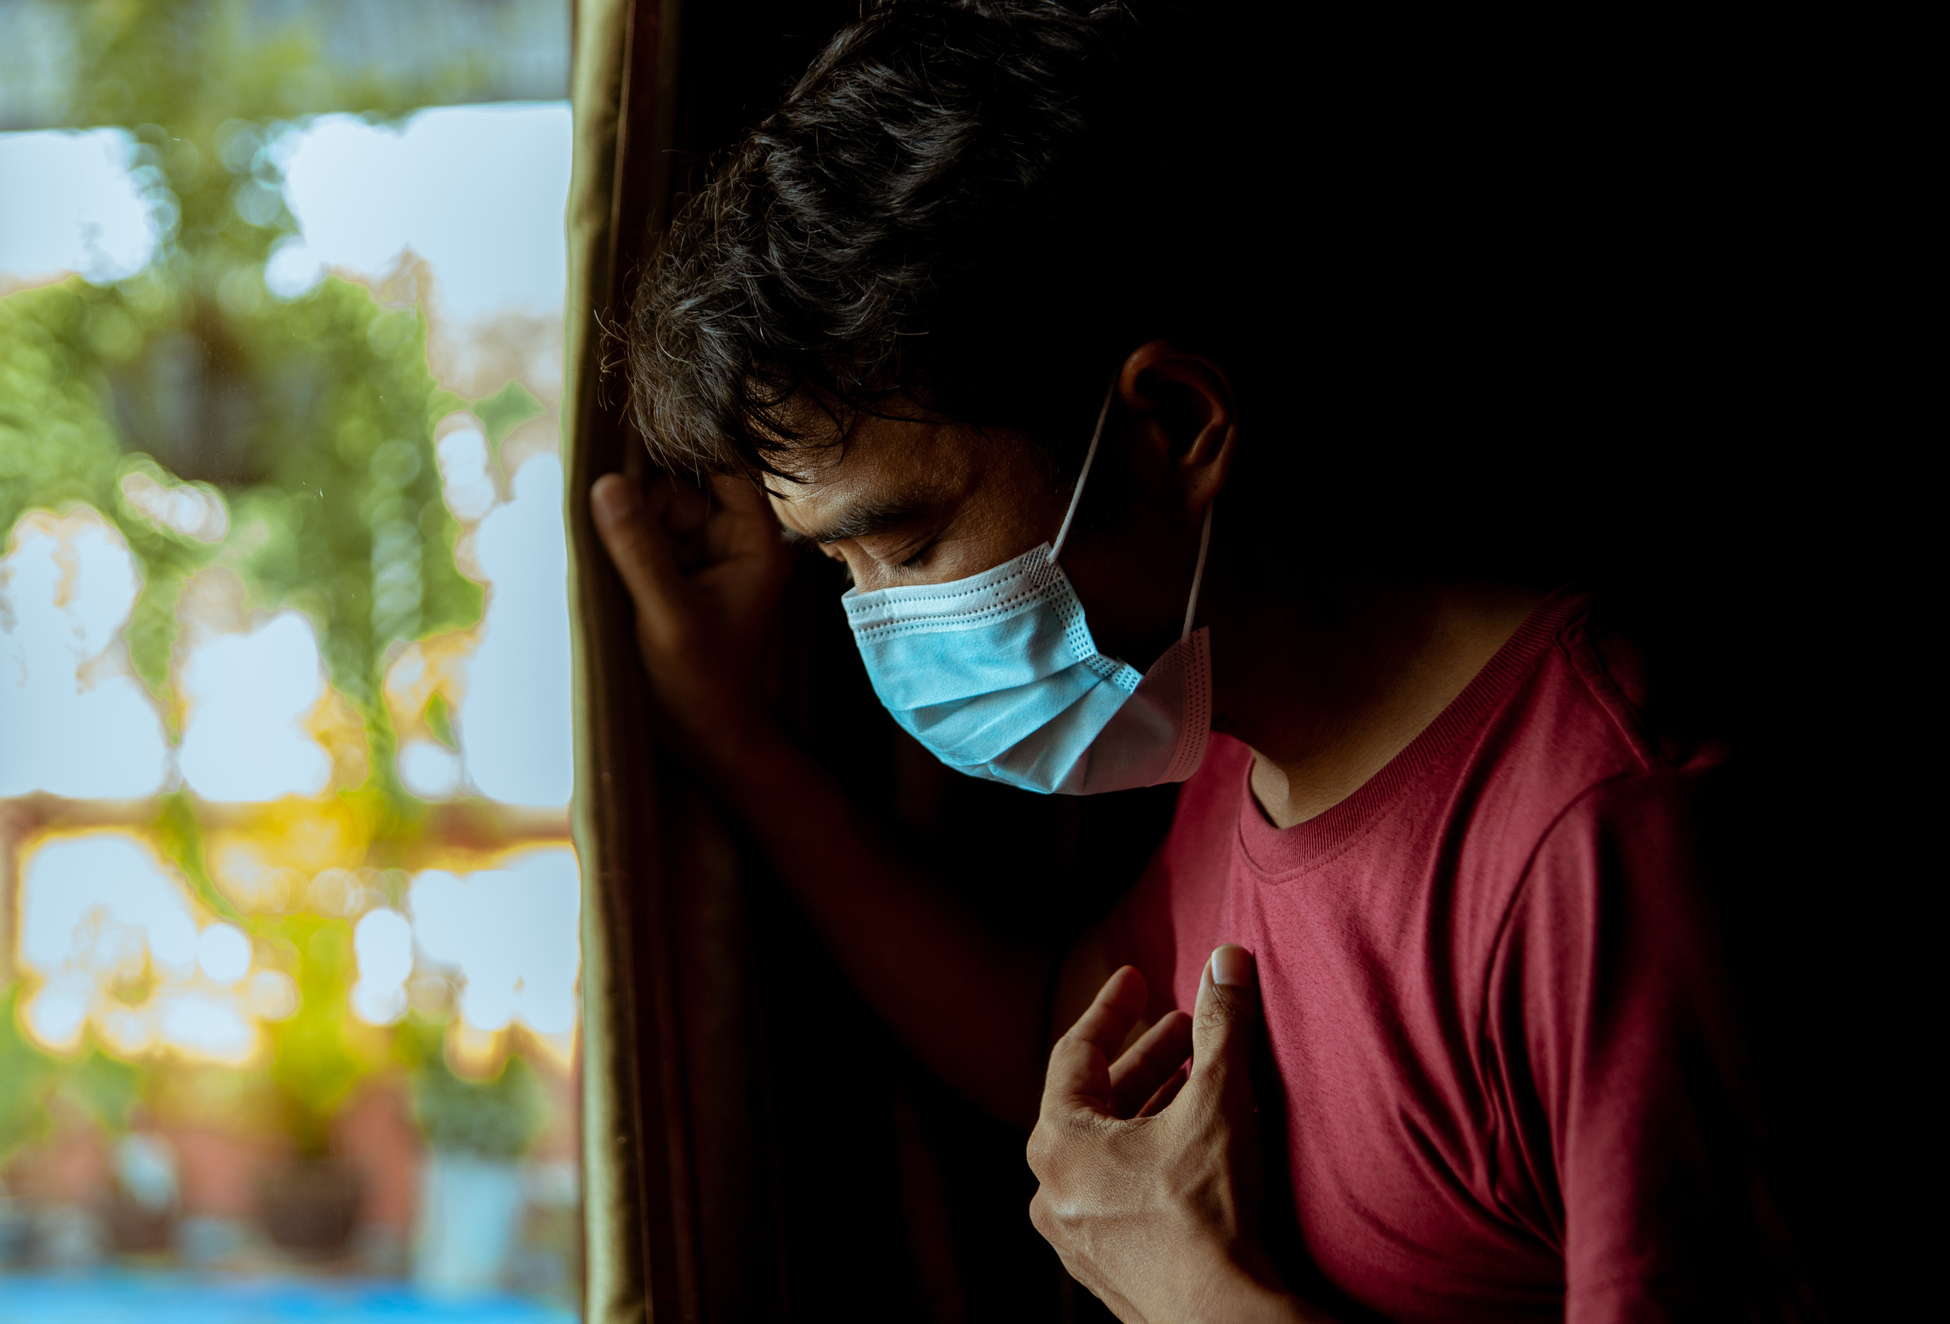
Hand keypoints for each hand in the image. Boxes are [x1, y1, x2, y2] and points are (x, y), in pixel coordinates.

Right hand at [590, 472, 795, 772]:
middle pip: (682, 486)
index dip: (678, 455)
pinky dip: (622, 544)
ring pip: (657, 510)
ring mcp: (705, 556)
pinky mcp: (677, 574)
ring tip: (605, 557)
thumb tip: (607, 484)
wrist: (705, 740)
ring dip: (627, 523)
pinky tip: (603, 564)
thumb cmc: (701, 685)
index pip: (723, 468)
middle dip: (642, 499)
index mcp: (757, 542)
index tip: (626, 452)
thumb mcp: (668, 616)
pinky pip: (645, 538)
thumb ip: (639, 550)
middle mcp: (735, 541)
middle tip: (606, 521)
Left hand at [1028, 949, 1320, 1322]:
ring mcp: (1077, 1235)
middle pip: (1095, 1102)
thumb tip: (1227, 960)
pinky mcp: (1109, 1268)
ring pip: (1110, 1150)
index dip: (1112, 1009)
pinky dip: (1153, 1156)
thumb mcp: (1218, 1103)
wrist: (1226, 1322)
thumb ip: (1222, 1026)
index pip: (1076, 1053)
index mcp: (1059, 1144)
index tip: (1137, 980)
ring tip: (1204, 1081)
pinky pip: (1120, 1192)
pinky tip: (1199, 1146)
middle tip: (1186, 1030)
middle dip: (1146, 1060)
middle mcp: (1053, 1190)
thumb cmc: (1208, 1215)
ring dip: (1155, 1109)